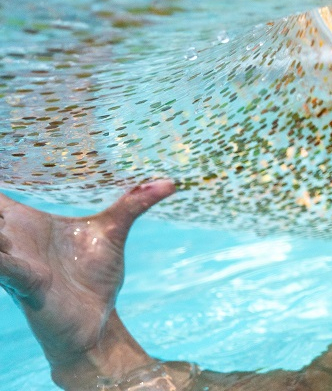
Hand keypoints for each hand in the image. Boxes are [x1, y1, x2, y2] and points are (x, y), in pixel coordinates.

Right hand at [0, 181, 174, 382]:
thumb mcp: (113, 233)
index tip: (10, 155)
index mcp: (28, 222)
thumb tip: (170, 183)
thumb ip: (134, 204)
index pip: (1, 198)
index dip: (2, 183)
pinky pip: (5, 269)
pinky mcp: (26, 284)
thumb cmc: (94, 276)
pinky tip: (4, 251)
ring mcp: (17, 262)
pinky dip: (2, 260)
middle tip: (3, 204)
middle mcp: (15, 239)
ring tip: (5, 228)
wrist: (98, 320)